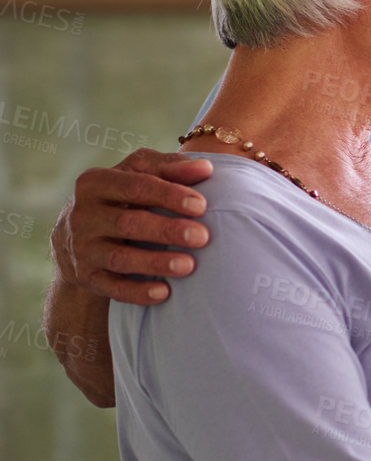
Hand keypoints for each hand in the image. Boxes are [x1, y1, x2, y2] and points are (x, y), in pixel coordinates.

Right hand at [54, 149, 212, 304]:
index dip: (169, 195)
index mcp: (95, 183)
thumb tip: (206, 168)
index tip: (201, 205)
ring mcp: (82, 248)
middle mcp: (83, 215)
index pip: (135, 186)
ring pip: (119, 258)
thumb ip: (168, 168)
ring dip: (155, 263)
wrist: (74, 234)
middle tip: (203, 237)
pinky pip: (111, 287)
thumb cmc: (120, 195)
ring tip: (189, 265)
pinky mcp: (86, 276)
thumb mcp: (136, 173)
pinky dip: (137, 292)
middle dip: (167, 230)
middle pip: (127, 223)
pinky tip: (164, 292)